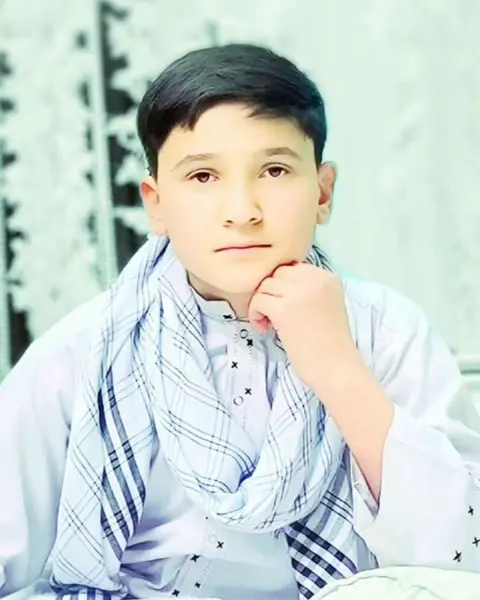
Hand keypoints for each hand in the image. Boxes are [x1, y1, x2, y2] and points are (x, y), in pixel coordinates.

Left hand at [248, 263, 357, 388]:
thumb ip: (307, 289)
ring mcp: (300, 293)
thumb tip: (275, 284)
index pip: (292, 268)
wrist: (336, 368)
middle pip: (277, 274)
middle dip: (271, 293)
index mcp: (327, 277)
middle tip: (273, 316)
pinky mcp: (285, 309)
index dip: (283, 288)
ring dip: (262, 304)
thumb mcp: (326, 304)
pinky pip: (258, 301)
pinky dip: (256, 315)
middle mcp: (315, 279)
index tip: (285, 307)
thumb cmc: (330, 344)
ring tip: (270, 324)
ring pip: (265, 286)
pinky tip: (266, 329)